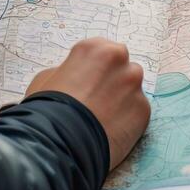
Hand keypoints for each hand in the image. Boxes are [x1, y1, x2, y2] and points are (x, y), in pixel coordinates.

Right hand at [26, 38, 150, 169]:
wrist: (61, 140)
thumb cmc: (48, 106)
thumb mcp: (46, 78)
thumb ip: (68, 71)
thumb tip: (76, 78)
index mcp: (94, 48)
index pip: (103, 51)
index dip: (95, 69)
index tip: (88, 83)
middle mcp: (119, 60)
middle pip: (123, 67)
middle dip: (114, 80)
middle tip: (99, 100)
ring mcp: (134, 84)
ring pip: (133, 89)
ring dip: (124, 98)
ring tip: (105, 118)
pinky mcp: (143, 109)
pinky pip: (137, 111)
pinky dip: (128, 120)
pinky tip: (111, 131)